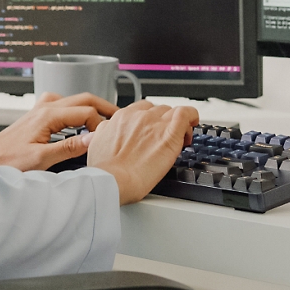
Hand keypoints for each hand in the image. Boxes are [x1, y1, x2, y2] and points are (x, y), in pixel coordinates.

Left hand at [0, 92, 116, 171]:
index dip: (101, 124)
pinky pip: (64, 105)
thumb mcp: (41, 160)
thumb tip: (93, 139)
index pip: (87, 111)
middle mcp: (45, 107)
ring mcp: (41, 109)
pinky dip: (78, 109)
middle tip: (120, 117)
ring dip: (91, 107)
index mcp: (48, 115)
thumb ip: (69, 148)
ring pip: (74, 99)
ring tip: (104, 119)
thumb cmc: (8, 161)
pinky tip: (80, 120)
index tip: (105, 139)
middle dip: (104, 107)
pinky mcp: (38, 115)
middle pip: (83, 98)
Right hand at [85, 101, 199, 204]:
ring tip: (180, 137)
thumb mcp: (96, 143)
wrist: (112, 180)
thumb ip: (105, 132)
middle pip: (158, 110)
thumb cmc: (105, 170)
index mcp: (122, 118)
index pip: (142, 109)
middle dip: (163, 122)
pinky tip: (192, 123)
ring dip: (176, 122)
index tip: (153, 130)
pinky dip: (191, 116)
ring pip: (172, 111)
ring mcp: (155, 124)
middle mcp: (138, 116)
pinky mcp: (169, 135)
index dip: (150, 119)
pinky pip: (185, 114)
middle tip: (164, 138)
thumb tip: (107, 132)